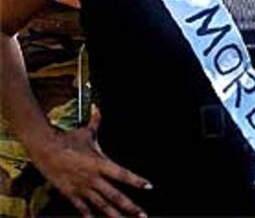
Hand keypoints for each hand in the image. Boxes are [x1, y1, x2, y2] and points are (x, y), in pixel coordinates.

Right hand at [30, 106, 151, 217]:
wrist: (46, 149)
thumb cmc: (68, 140)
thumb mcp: (86, 132)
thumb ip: (96, 121)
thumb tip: (98, 107)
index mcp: (100, 163)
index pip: (122, 173)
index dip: (136, 180)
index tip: (149, 186)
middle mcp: (93, 178)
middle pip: (115, 195)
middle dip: (130, 207)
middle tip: (143, 215)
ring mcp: (83, 187)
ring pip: (102, 205)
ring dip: (114, 215)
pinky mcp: (71, 193)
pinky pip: (83, 208)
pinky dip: (90, 216)